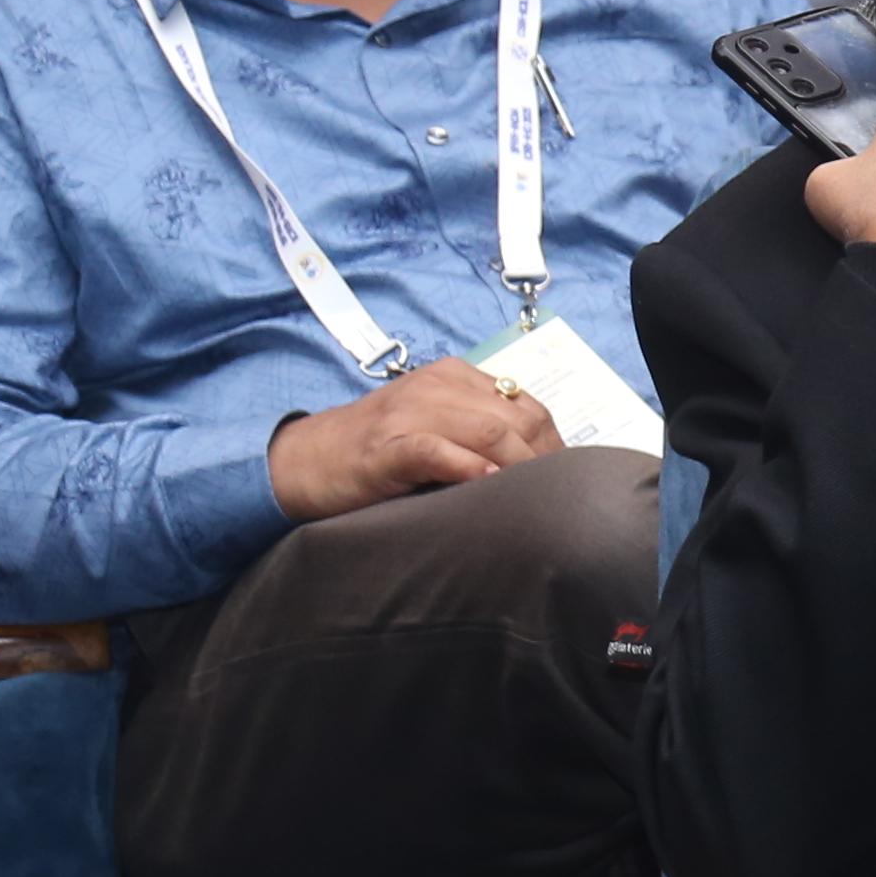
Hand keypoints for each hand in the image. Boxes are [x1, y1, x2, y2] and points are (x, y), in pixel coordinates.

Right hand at [267, 358, 555, 520]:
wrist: (305, 461)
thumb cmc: (377, 452)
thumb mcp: (435, 427)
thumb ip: (479, 432)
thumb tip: (540, 463)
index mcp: (454, 377)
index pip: (527, 406)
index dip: (556, 445)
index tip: (569, 479)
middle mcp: (436, 386)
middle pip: (517, 419)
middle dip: (546, 461)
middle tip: (559, 498)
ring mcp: (410, 412)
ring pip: (488, 432)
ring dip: (520, 468)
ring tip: (535, 499)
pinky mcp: (387, 445)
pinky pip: (438, 450)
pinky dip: (470, 469)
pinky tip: (489, 488)